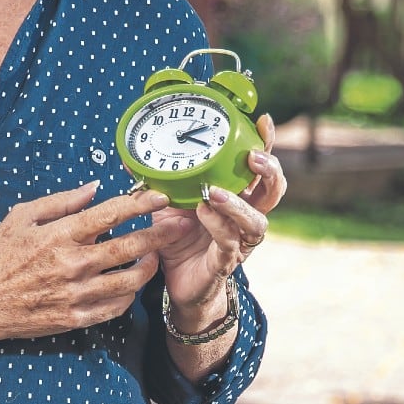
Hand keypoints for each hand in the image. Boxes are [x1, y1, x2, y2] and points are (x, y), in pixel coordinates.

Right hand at [0, 182, 183, 339]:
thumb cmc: (0, 255)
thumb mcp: (22, 217)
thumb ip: (61, 201)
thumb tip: (95, 188)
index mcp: (60, 234)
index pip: (110, 214)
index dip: (140, 204)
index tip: (159, 197)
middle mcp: (73, 264)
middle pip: (129, 246)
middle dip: (160, 234)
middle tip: (181, 226)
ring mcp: (76, 294)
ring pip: (129, 280)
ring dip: (149, 266)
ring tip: (155, 256)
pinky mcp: (76, 318)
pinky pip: (115, 307)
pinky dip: (129, 294)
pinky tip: (132, 283)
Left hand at [154, 113, 286, 323]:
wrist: (175, 282)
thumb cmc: (178, 238)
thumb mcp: (166, 202)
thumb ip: (158, 180)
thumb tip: (130, 155)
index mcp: (236, 196)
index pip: (258, 167)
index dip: (266, 144)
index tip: (262, 122)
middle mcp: (245, 217)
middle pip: (273, 191)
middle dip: (269, 171)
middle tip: (252, 157)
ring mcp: (240, 241)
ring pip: (257, 221)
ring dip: (238, 204)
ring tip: (216, 192)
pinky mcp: (226, 262)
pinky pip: (229, 242)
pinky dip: (217, 225)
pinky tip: (203, 212)